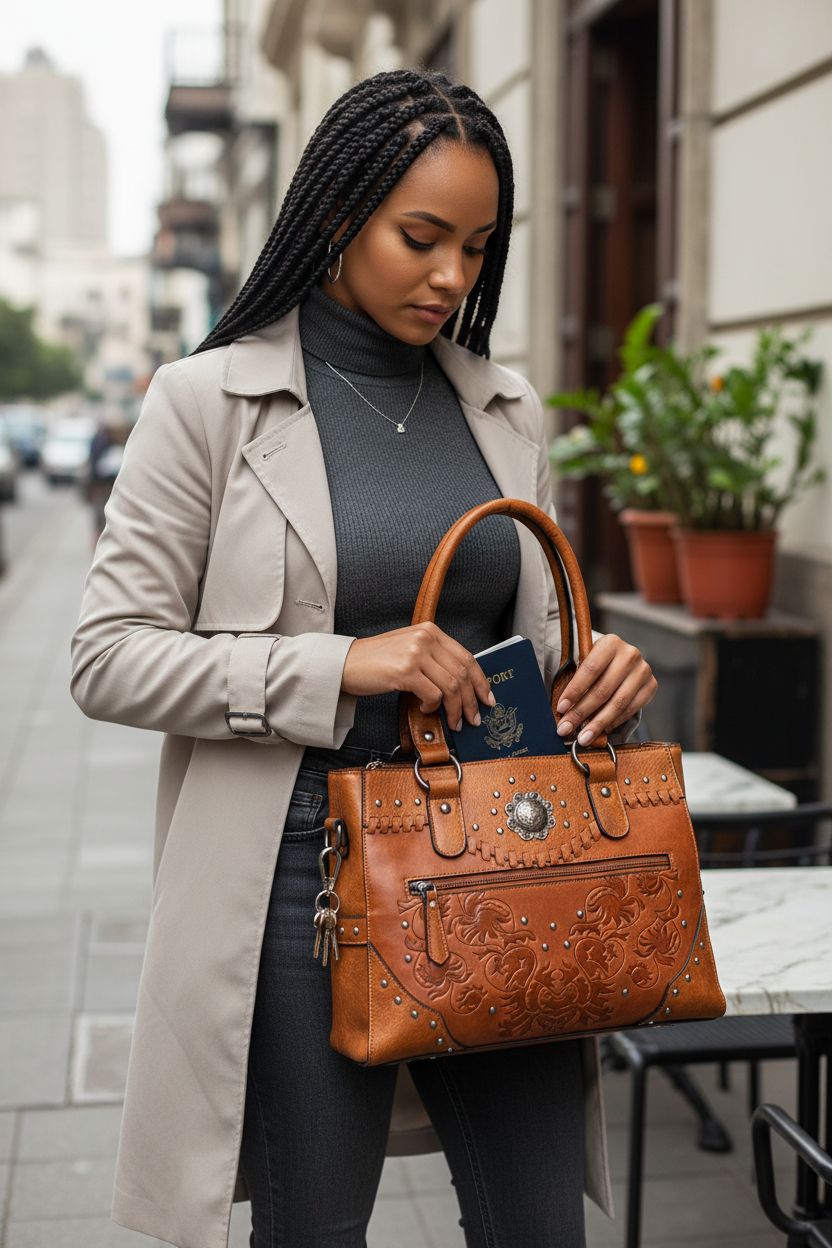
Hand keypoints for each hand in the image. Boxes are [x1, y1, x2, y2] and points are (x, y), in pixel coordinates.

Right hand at [341, 622, 495, 730]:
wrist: (344, 663)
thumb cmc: (376, 661)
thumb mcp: (409, 649)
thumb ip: (434, 659)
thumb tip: (461, 685)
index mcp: (430, 630)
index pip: (467, 657)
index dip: (481, 681)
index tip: (487, 698)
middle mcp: (425, 638)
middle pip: (462, 673)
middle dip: (471, 700)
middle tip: (473, 718)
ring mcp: (415, 653)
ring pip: (451, 686)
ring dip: (455, 709)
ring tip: (453, 721)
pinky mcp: (405, 671)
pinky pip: (432, 695)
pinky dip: (432, 707)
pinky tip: (424, 710)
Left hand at [555, 633, 656, 745]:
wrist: (623, 659)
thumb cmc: (598, 663)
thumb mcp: (586, 662)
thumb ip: (577, 680)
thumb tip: (564, 711)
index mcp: (610, 643)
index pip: (590, 670)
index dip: (574, 691)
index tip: (561, 709)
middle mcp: (630, 654)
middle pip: (603, 690)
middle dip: (582, 712)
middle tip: (567, 728)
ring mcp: (643, 670)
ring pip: (618, 703)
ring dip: (598, 723)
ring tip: (583, 737)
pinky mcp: (651, 685)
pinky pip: (631, 709)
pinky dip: (614, 722)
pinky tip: (601, 729)